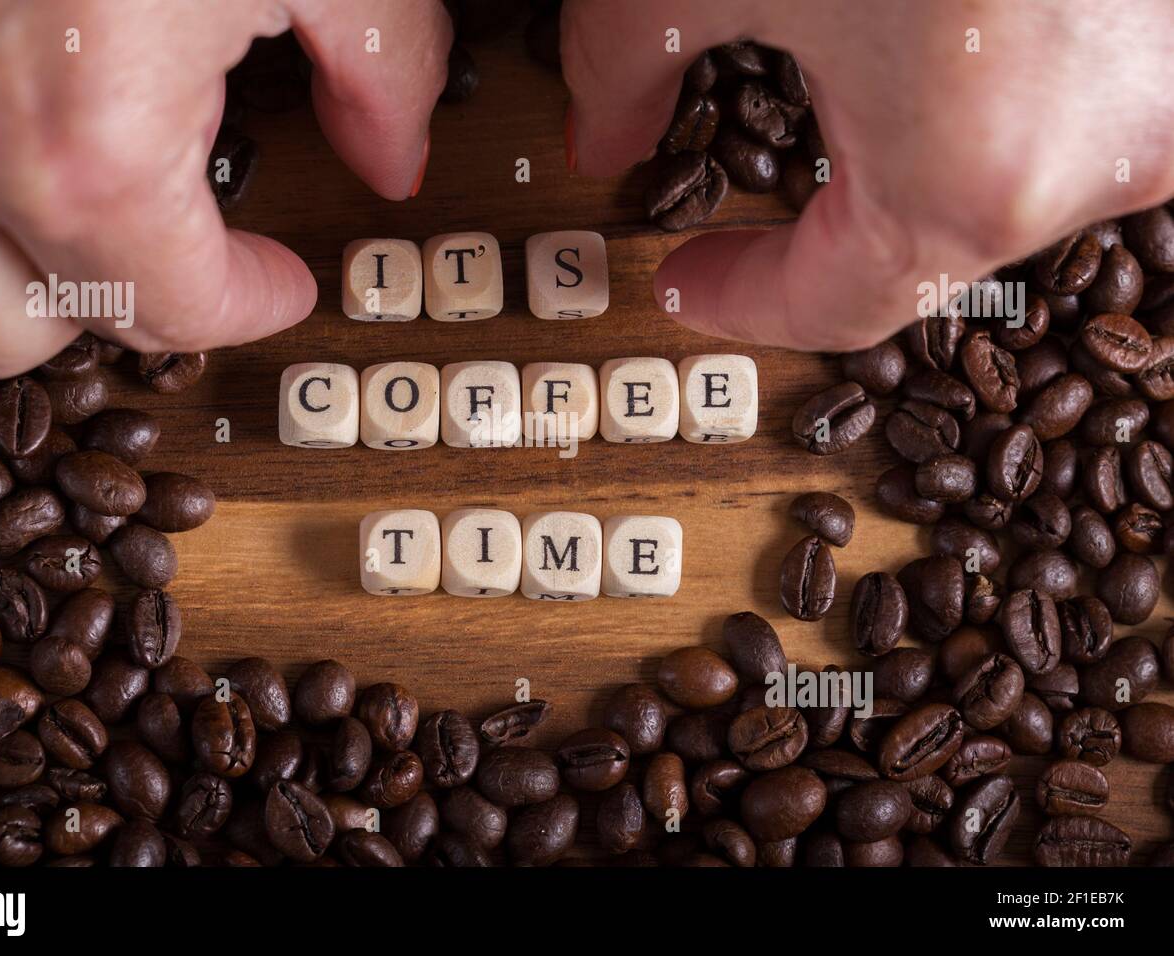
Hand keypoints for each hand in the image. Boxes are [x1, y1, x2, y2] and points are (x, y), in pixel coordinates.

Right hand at [0, 0, 449, 375]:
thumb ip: (381, 68)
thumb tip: (393, 160)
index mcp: (83, 146)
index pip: (170, 310)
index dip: (247, 302)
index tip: (277, 278)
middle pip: (24, 332)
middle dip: (116, 299)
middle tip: (179, 241)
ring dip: (4, 258)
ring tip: (79, 192)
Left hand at [562, 0, 1173, 349]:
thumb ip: (625, 62)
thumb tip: (602, 135)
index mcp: (973, 178)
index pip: (834, 306)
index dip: (743, 300)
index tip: (686, 275)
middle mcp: (1104, 155)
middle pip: (927, 245)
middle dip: (828, 222)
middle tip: (750, 204)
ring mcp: (1172, 95)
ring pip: (1010, 177)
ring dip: (919, 151)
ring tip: (860, 93)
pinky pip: (1077, 104)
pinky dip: (1000, 93)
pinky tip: (953, 43)